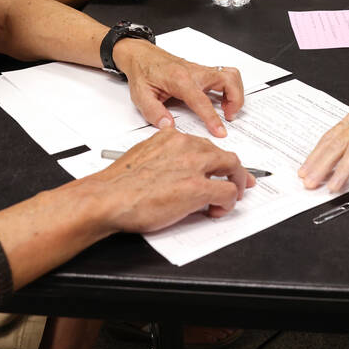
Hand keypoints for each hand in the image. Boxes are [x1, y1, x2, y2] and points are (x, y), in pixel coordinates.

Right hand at [90, 128, 254, 231]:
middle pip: (222, 153)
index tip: (218, 166)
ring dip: (235, 183)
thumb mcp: (142, 156)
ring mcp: (194, 166)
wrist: (109, 198)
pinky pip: (228, 191)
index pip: (202, 144)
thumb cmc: (118, 184)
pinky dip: (228, 202)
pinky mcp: (198, 188)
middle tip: (240, 181)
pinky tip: (216, 210)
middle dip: (234, 169)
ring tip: (232, 197)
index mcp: (171, 139)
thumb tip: (172, 170)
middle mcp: (185, 147)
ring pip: (232, 167)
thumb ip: (162, 156)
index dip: (214, 159)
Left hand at [113, 39, 243, 136]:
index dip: (212, 118)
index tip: (220, 131)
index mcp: (180, 79)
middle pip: (228, 80)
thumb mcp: (141, 96)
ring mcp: (200, 70)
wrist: (142, 55)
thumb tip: (169, 125)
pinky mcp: (203, 71)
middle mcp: (194, 72)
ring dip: (236, 93)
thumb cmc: (143, 72)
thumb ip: (154, 112)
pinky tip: (222, 100)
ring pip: (230, 75)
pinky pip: (225, 75)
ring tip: (228, 109)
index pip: (201, 101)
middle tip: (228, 116)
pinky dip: (230, 87)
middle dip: (235, 100)